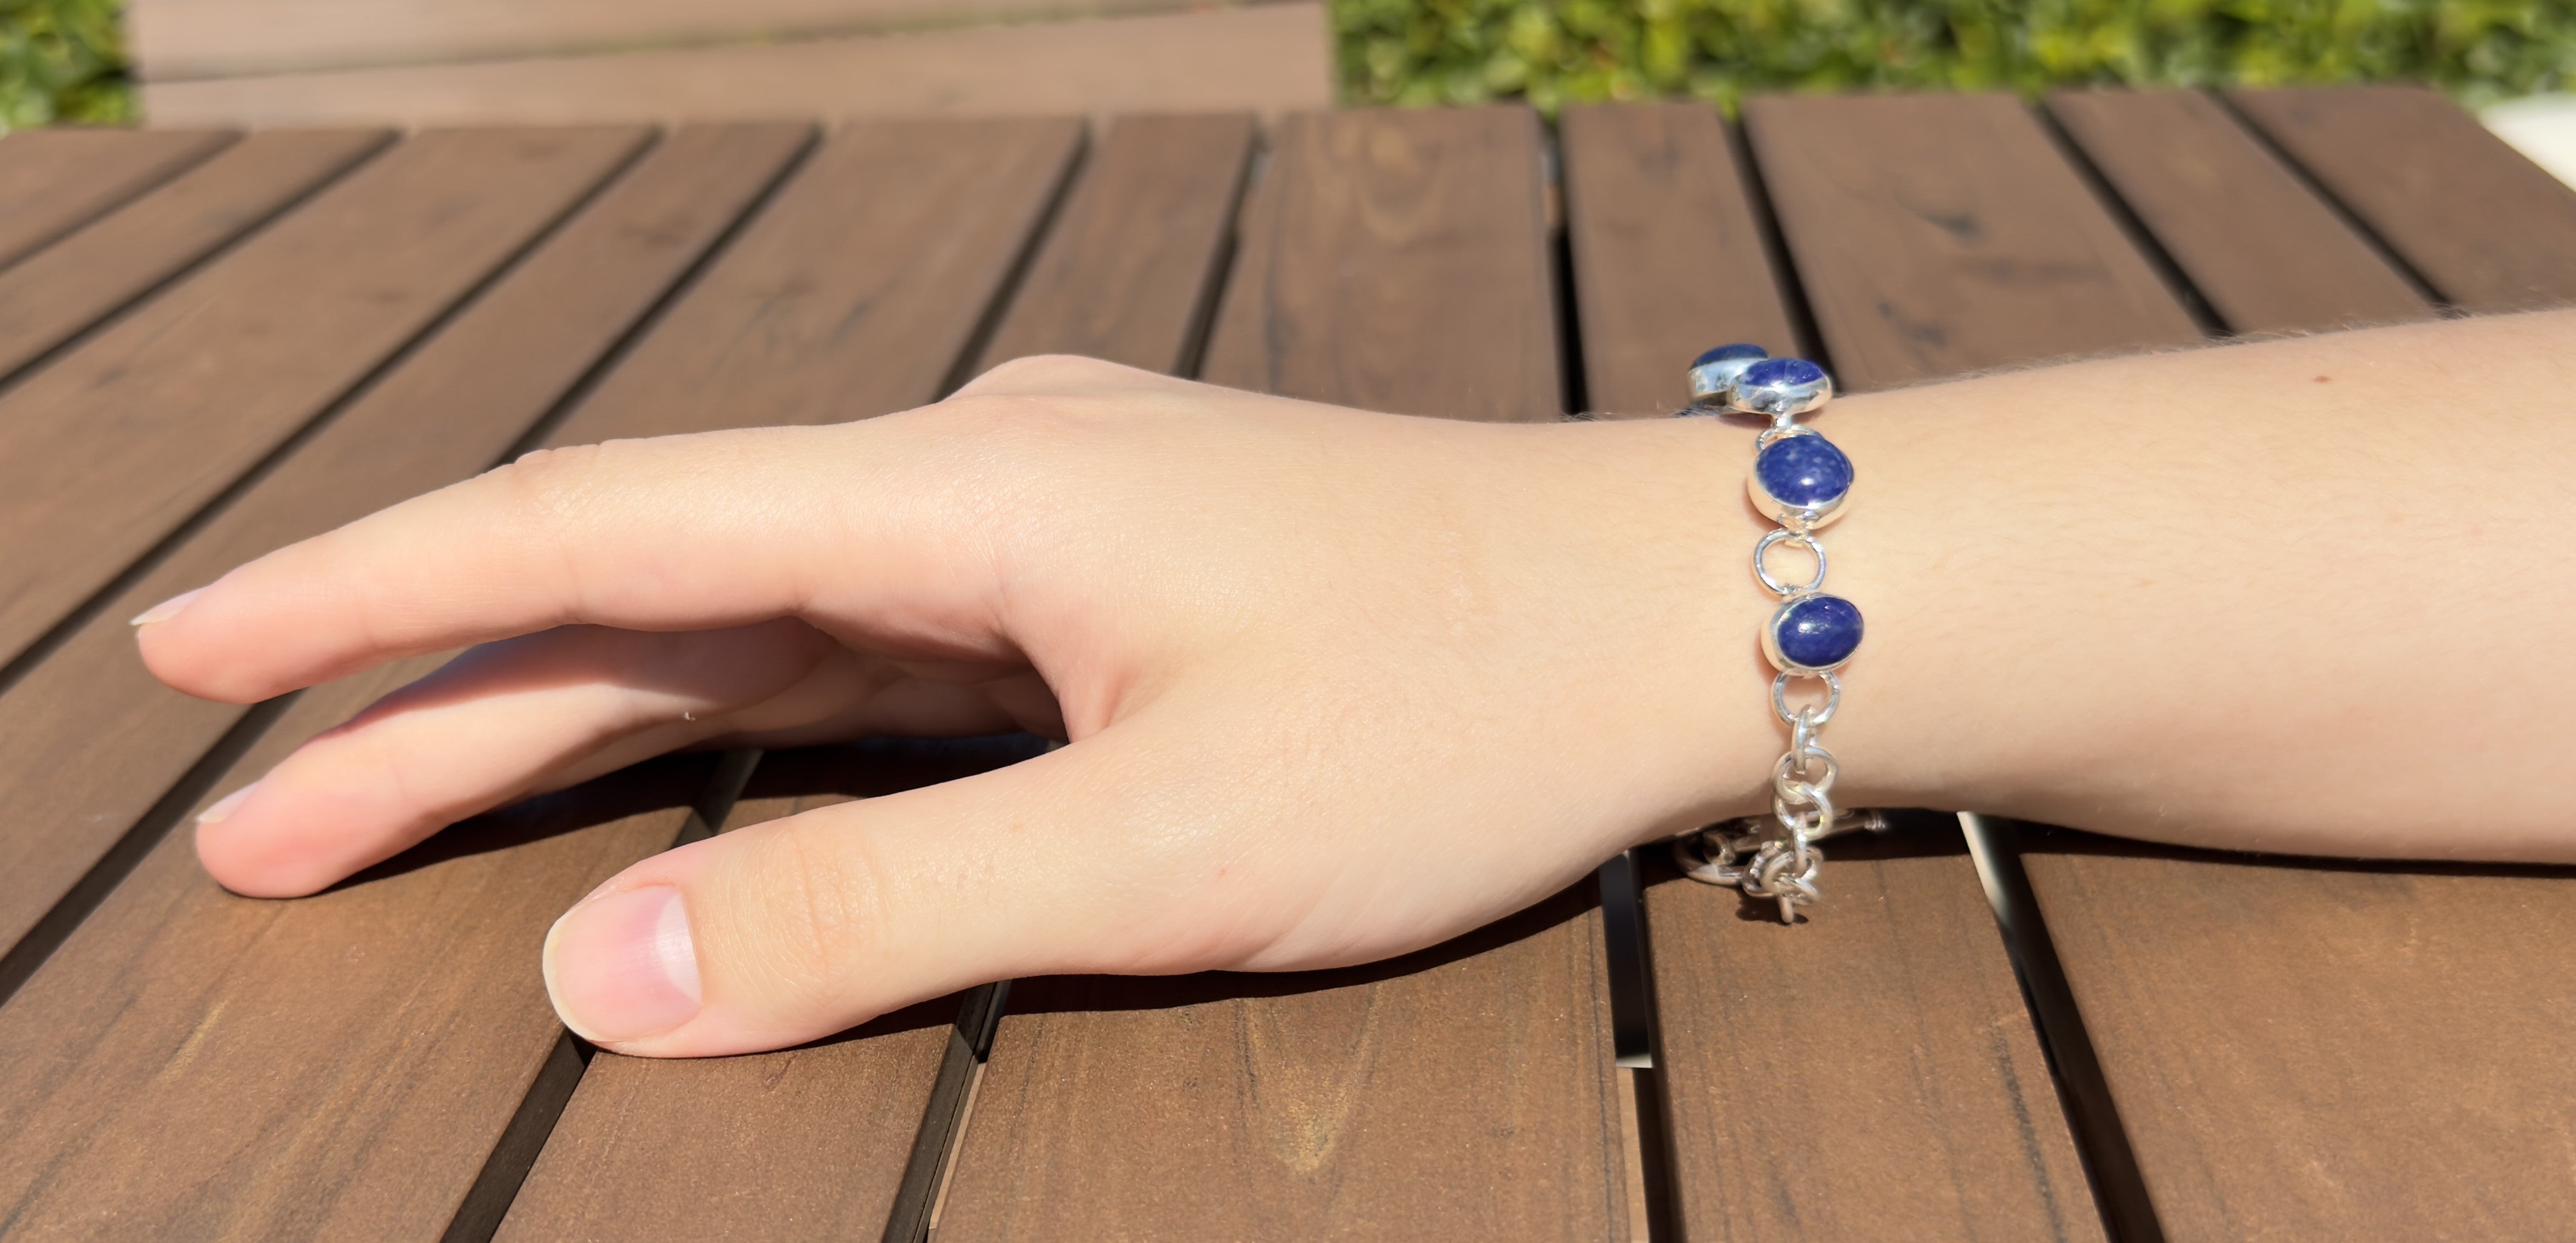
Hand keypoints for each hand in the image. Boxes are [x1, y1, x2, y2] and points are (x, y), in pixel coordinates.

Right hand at [135, 357, 1766, 1056]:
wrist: (1674, 611)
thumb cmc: (1456, 711)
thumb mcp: (1166, 844)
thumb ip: (878, 911)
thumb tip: (602, 978)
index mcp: (961, 497)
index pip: (600, 530)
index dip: (380, 596)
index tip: (200, 652)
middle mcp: (971, 481)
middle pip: (643, 587)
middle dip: (435, 701)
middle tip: (244, 817)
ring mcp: (1033, 531)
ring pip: (740, 627)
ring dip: (566, 720)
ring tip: (375, 816)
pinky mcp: (1094, 592)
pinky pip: (858, 657)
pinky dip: (730, 726)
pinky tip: (654, 785)